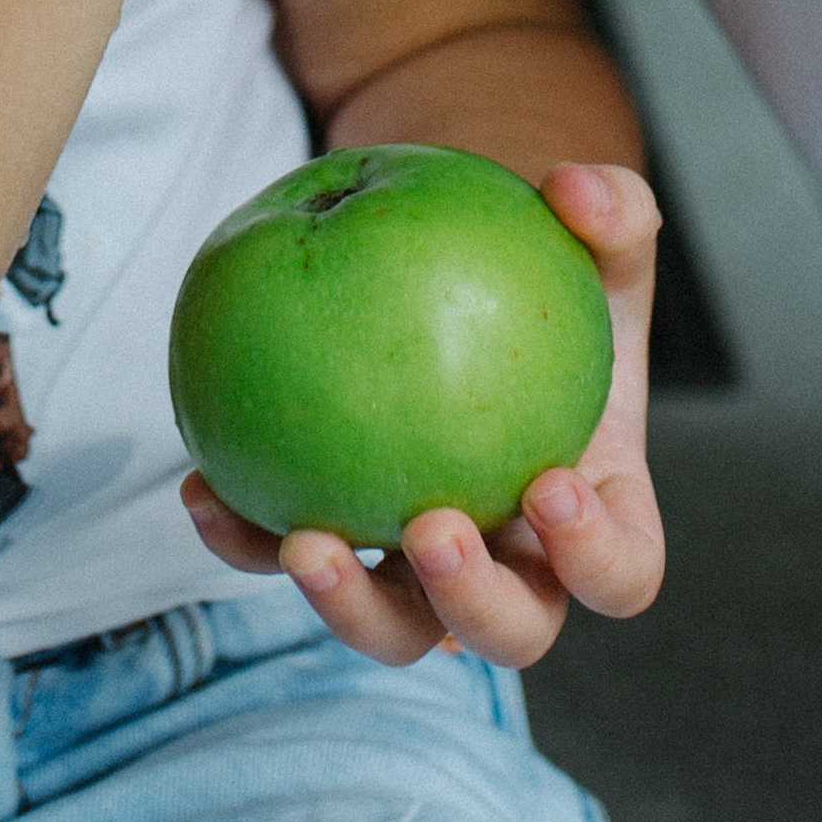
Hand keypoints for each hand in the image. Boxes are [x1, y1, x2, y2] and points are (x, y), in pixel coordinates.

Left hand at [180, 161, 665, 667]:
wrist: (458, 277)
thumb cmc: (544, 266)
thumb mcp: (596, 234)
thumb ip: (611, 208)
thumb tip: (576, 190)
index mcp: (592, 512)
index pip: (620, 571)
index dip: (595, 557)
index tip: (550, 486)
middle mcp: (511, 562)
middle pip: (509, 631)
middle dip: (471, 603)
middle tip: (429, 526)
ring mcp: (417, 570)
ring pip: (393, 627)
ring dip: (349, 604)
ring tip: (306, 543)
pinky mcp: (337, 542)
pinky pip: (283, 558)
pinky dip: (240, 540)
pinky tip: (200, 491)